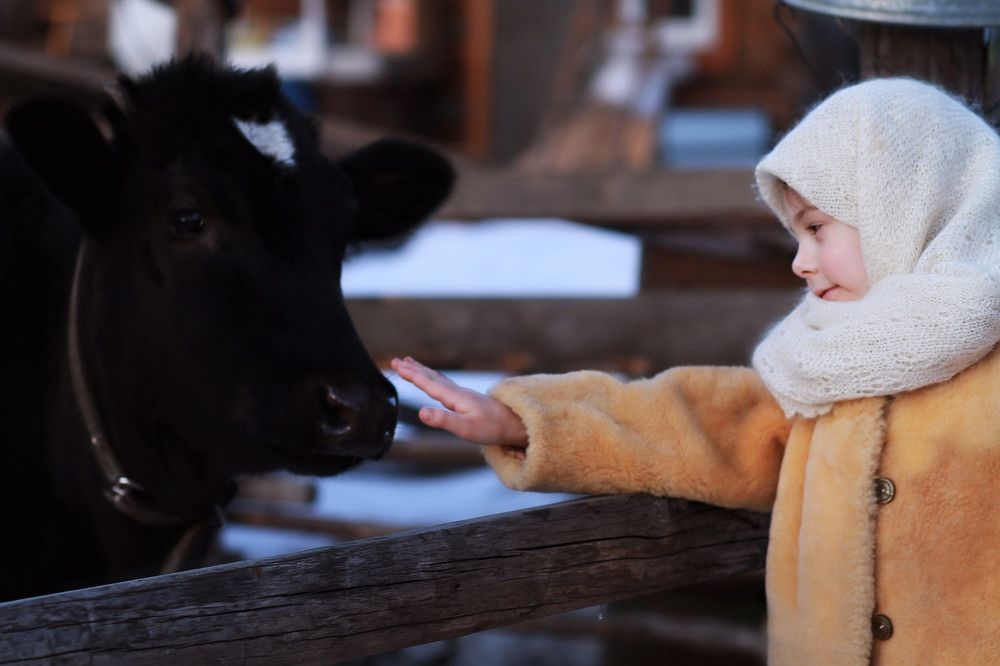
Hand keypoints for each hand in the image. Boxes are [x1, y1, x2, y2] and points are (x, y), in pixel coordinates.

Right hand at [391, 357, 527, 447]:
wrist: (515, 423)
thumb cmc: (491, 428)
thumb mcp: (465, 428)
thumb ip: (443, 420)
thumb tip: (421, 412)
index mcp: (454, 397)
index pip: (428, 383)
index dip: (412, 374)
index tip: (397, 364)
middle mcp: (458, 393)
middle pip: (431, 377)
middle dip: (413, 369)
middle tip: (397, 360)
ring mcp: (463, 395)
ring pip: (438, 379)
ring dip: (423, 372)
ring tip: (411, 364)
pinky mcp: (468, 401)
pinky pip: (446, 385)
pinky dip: (435, 379)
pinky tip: (436, 381)